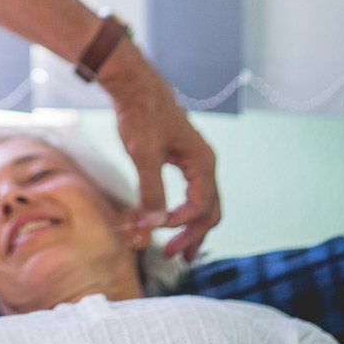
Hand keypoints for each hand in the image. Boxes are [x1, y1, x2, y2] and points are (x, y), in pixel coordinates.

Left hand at [93, 38, 219, 259]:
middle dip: (194, 236)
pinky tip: (167, 221)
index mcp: (202, 163)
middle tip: (175, 258)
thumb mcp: (144, 154)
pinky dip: (181, 212)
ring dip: (191, 229)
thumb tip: (153, 224)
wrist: (133, 86)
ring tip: (180, 252)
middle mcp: (204, 165)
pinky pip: (189, 193)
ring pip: (202, 204)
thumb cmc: (141, 115)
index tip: (152, 226)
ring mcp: (193, 162)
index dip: (178, 223)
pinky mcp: (179, 160)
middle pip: (209, 211)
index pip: (199, 206)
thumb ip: (150, 190)